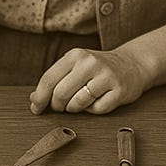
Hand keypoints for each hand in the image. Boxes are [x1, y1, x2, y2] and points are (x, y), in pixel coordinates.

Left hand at [29, 46, 151, 114]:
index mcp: (75, 55)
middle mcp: (90, 62)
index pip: (49, 79)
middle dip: (57, 106)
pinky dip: (94, 110)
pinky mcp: (120, 90)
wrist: (131, 65)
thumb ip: (55, 81)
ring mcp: (106, 76)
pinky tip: (98, 101)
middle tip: (61, 107)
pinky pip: (97, 110)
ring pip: (77, 104)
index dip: (39, 97)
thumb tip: (34, 99)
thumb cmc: (96, 70)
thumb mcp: (74, 68)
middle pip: (61, 94)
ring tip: (81, 101)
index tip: (35, 108)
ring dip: (75, 109)